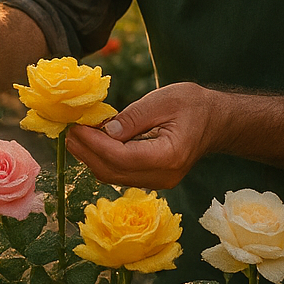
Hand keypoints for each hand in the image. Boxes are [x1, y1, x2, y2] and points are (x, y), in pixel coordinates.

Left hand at [65, 83, 217, 189]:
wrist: (215, 121)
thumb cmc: (192, 105)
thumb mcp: (163, 101)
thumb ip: (133, 117)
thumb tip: (104, 131)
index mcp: (169, 156)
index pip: (122, 157)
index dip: (94, 144)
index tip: (76, 127)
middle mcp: (163, 176)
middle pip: (113, 172)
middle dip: (86, 152)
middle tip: (68, 131)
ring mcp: (158, 182)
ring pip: (113, 177)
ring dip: (90, 158)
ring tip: (75, 135)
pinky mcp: (152, 179)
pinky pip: (120, 174)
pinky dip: (102, 160)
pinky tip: (91, 143)